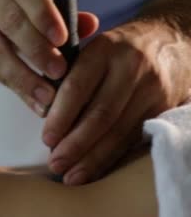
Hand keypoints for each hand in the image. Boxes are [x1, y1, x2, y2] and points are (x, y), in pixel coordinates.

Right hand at [0, 0, 97, 114]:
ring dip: (24, 78)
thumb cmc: (30, 8)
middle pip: (11, 26)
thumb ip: (67, 14)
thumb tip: (90, 25)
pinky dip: (19, 89)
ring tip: (47, 98)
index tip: (61, 39)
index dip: (43, 16)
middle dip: (36, 51)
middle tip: (58, 72)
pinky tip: (36, 104)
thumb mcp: (48, 4)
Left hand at [43, 20, 190, 184]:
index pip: (77, 87)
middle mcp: (131, 68)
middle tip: (55, 164)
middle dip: (75, 145)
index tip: (46, 139)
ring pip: (118, 131)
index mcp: (104, 50)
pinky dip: (110, 159)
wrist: (172, 40)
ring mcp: (151, 89)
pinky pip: (133, 139)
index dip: (60, 117)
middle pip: (100, 115)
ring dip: (92, 159)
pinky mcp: (164, 108)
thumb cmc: (117, 51)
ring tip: (70, 176)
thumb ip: (69, 76)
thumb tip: (43, 116)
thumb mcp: (93, 49)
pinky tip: (92, 172)